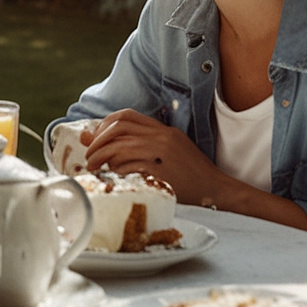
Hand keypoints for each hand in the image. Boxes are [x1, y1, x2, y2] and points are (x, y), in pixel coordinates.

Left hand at [78, 109, 233, 208]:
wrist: (217, 190)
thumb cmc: (190, 175)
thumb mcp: (167, 152)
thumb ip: (136, 144)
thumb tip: (93, 139)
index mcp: (163, 130)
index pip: (124, 116)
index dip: (103, 125)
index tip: (95, 140)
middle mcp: (162, 137)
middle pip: (118, 127)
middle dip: (98, 141)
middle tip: (90, 156)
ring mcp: (162, 154)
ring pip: (120, 146)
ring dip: (101, 157)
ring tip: (94, 168)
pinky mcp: (161, 172)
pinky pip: (129, 166)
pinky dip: (116, 170)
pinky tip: (114, 177)